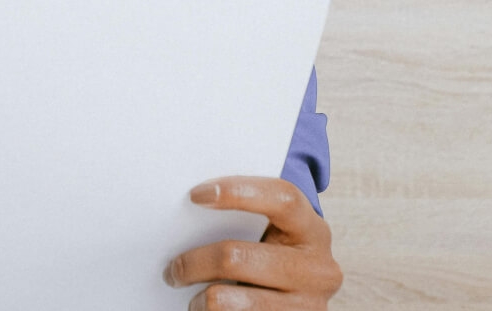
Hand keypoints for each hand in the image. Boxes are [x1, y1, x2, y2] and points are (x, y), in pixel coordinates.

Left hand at [161, 176, 341, 309]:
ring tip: (194, 299)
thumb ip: (244, 221)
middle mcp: (318, 269)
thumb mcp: (273, 235)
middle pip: (235, 256)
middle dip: (193, 263)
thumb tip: (186, 209)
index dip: (238, 191)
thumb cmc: (274, 258)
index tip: (196, 195)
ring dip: (200, 300)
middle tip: (173, 269)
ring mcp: (307, 306)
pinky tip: (209, 310)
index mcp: (312, 230)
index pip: (282, 198)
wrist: (300, 303)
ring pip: (225, 300)